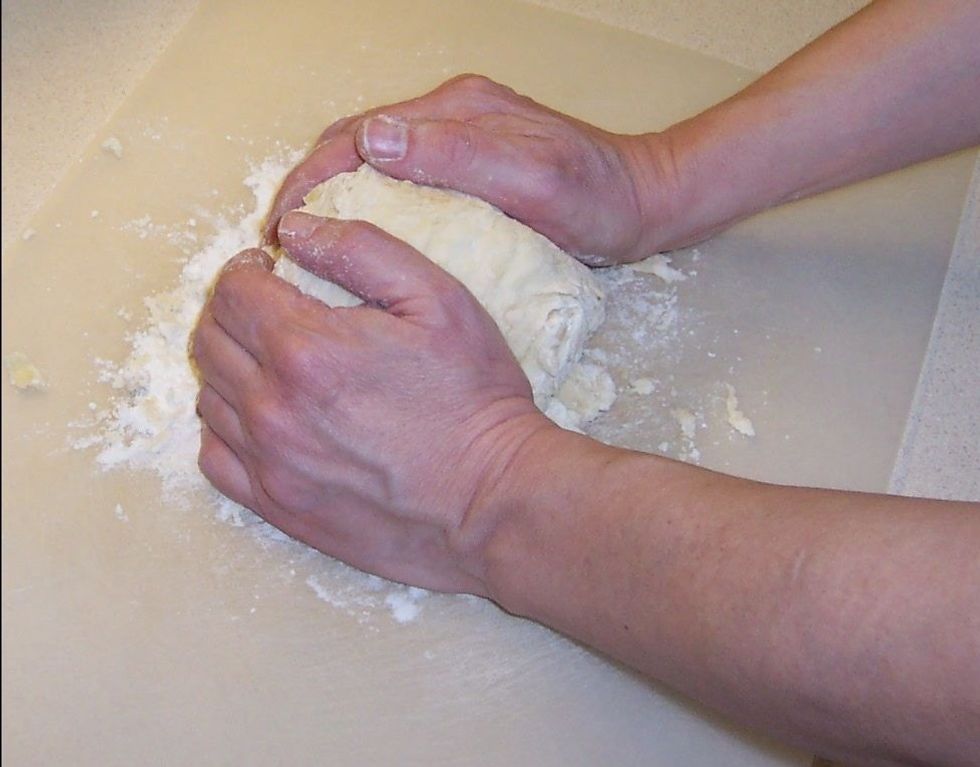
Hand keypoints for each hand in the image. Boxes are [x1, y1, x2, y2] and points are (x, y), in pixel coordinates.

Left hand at [192, 212, 555, 592]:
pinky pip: (215, 458)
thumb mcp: (440, 300)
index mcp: (306, 349)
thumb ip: (363, 250)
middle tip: (267, 308)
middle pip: (210, 341)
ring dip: (229, 368)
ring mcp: (270, 464)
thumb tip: (295, 228)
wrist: (492, 501)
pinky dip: (226, 429)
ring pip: (209, 398)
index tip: (270, 268)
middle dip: (231, 311)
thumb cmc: (475, 400)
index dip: (246, 268)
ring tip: (269, 361)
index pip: (233, 291)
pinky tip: (262, 419)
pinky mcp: (278, 508)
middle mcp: (273, 408)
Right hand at [264, 74, 681, 264]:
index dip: (312, 179)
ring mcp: (458, 141)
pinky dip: (369, 211)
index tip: (283, 226)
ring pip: (373, 166)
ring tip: (307, 249)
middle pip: (355, 146)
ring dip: (334, 202)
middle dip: (311, 190)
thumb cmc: (597, 199)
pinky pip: (401, 183)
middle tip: (282, 244)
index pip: (358, 136)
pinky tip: (360, 245)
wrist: (645, 205)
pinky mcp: (469, 169)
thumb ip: (459, 155)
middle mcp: (448, 117)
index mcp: (454, 111)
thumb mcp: (534, 178)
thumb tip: (373, 139)